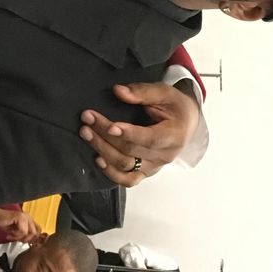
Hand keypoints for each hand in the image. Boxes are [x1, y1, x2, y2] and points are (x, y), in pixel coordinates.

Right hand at [0, 207, 42, 242]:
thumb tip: (32, 243)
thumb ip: (25, 235)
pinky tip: (9, 234)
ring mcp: (25, 216)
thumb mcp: (17, 232)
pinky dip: (15, 235)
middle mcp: (29, 217)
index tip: (24, 242)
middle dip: (26, 240)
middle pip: (35, 233)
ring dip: (19, 237)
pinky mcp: (20, 217)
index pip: (39, 231)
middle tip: (17, 240)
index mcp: (30, 220)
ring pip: (29, 233)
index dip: (33, 239)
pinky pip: (22, 231)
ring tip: (11, 236)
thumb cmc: (5, 224)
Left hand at [78, 81, 200, 186]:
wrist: (186, 123)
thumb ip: (142, 92)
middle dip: (105, 135)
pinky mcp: (146, 172)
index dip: (128, 133)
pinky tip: (98, 159)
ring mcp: (154, 167)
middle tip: (87, 119)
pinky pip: (128, 180)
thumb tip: (118, 91)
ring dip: (102, 150)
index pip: (149, 138)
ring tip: (86, 133)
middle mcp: (165, 155)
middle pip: (131, 150)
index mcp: (173, 135)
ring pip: (125, 165)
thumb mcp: (164, 92)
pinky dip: (111, 173)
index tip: (110, 126)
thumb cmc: (175, 106)